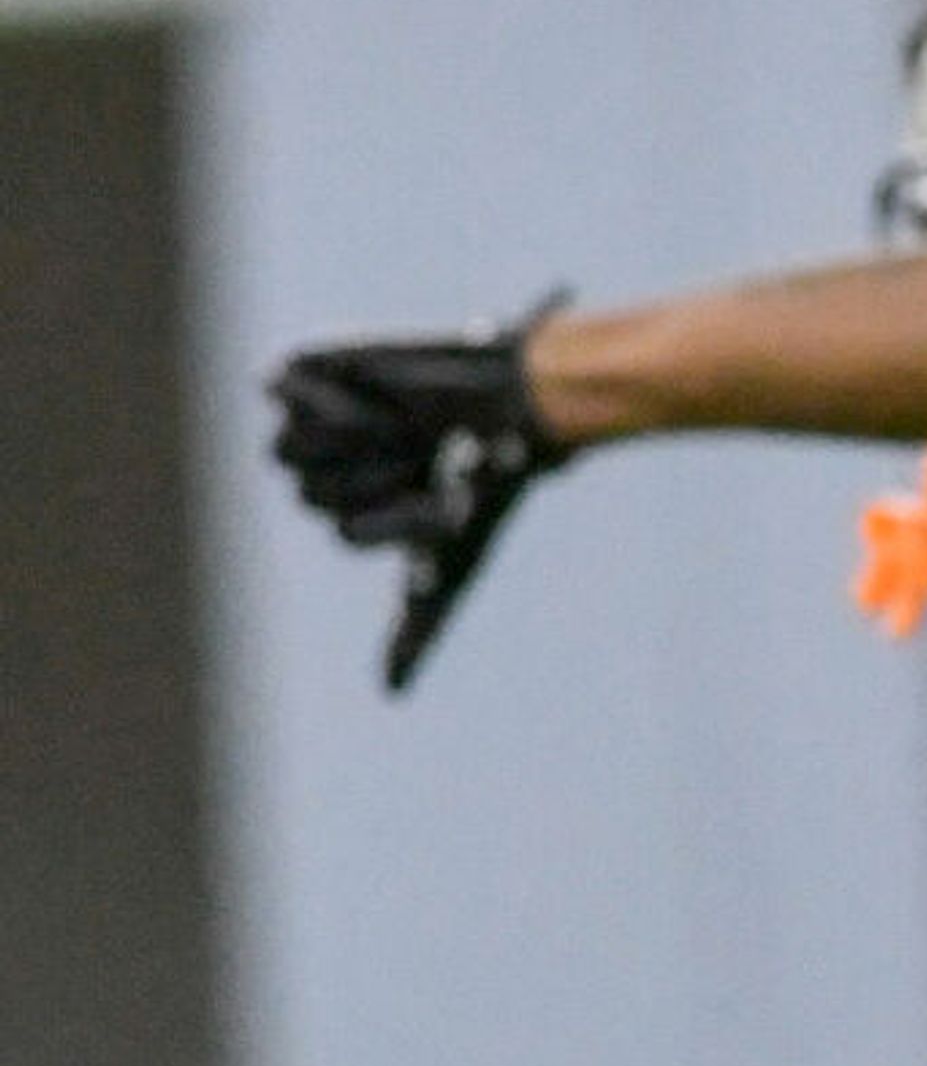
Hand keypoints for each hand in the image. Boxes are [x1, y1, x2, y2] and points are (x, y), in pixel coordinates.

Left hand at [267, 297, 572, 689]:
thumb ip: (414, 625)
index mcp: (350, 518)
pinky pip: (280, 390)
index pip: (345, 530)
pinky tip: (376, 394)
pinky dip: (337, 396)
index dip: (398, 517)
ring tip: (400, 422)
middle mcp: (320, 473)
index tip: (446, 502)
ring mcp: (305, 422)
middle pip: (307, 491)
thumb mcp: (451, 562)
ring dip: (359, 437)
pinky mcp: (300, 373)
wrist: (506, 401)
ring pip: (289, 447)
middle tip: (424, 452)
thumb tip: (389, 693)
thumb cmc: (486, 484)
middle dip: (377, 475)